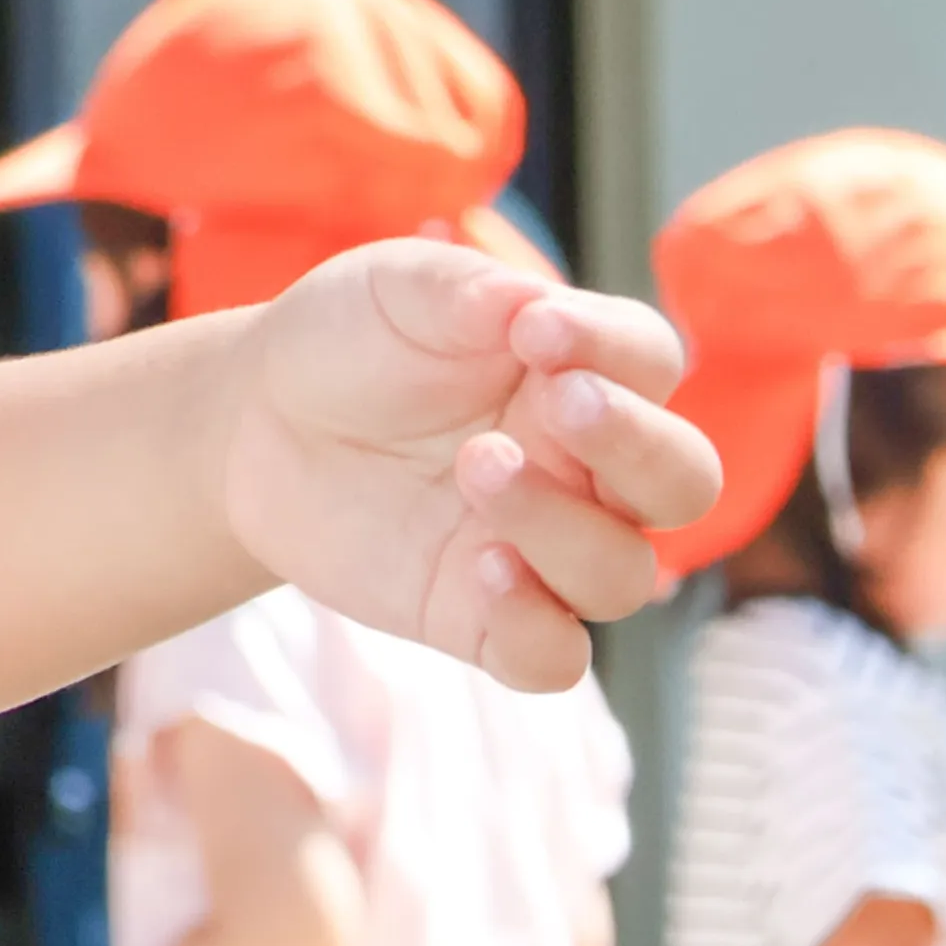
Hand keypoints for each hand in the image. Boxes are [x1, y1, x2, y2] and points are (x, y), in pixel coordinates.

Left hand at [219, 243, 721, 695]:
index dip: (614, 349)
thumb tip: (528, 306)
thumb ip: (470, 290)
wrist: (260, 421)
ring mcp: (547, 552)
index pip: (652, 365)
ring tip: (476, 468)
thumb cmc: (353, 342)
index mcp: (586, 375)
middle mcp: (589, 471)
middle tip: (559, 404)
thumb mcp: (401, 288)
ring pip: (624, 574)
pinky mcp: (490, 620)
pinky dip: (534, 626)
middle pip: (685, 483)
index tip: (534, 329)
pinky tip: (480, 570)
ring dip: (561, 526)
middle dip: (639, 448)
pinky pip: (555, 657)